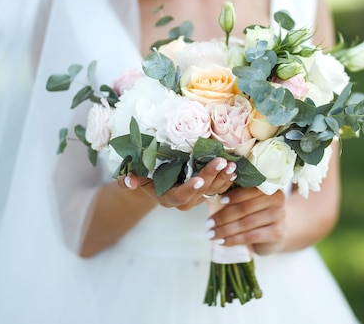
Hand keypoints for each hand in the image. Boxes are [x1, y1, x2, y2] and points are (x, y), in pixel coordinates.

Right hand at [116, 157, 236, 210]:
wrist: (154, 183)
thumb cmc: (143, 178)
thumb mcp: (134, 177)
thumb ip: (129, 180)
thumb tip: (129, 181)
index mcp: (167, 198)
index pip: (180, 196)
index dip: (189, 189)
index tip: (198, 180)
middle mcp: (184, 202)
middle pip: (200, 191)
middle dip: (211, 176)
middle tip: (222, 162)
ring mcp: (196, 199)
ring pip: (212, 191)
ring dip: (223, 178)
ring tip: (232, 165)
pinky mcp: (205, 193)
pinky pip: (219, 189)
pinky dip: (227, 181)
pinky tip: (234, 170)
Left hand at [206, 187, 285, 255]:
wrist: (274, 231)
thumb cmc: (256, 211)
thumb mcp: (249, 199)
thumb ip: (235, 194)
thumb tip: (210, 192)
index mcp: (268, 185)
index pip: (249, 189)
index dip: (234, 195)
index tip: (219, 201)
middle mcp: (277, 198)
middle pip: (245, 208)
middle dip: (223, 216)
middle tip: (208, 223)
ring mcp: (279, 216)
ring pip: (246, 223)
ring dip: (225, 230)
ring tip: (211, 234)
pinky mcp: (277, 233)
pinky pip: (250, 236)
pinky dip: (233, 240)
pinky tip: (222, 242)